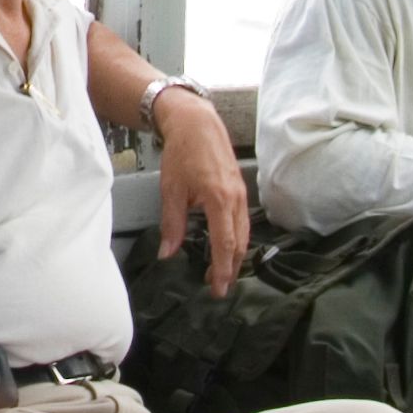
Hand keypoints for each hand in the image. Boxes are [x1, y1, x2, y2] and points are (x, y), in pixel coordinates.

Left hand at [153, 87, 248, 296]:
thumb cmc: (182, 153)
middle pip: (239, 243)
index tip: (218, 289)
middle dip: (230, 268)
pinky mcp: (241, 190)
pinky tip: (227, 245)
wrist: (197, 124)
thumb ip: (172, 224)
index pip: (224, 244)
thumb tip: (168, 253)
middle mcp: (236, 199)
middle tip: (217, 287)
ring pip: (244, 233)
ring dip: (235, 255)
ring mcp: (241, 194)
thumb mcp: (171, 189)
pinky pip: (243, 221)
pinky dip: (237, 238)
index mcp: (219, 199)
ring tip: (221, 271)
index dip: (222, 270)